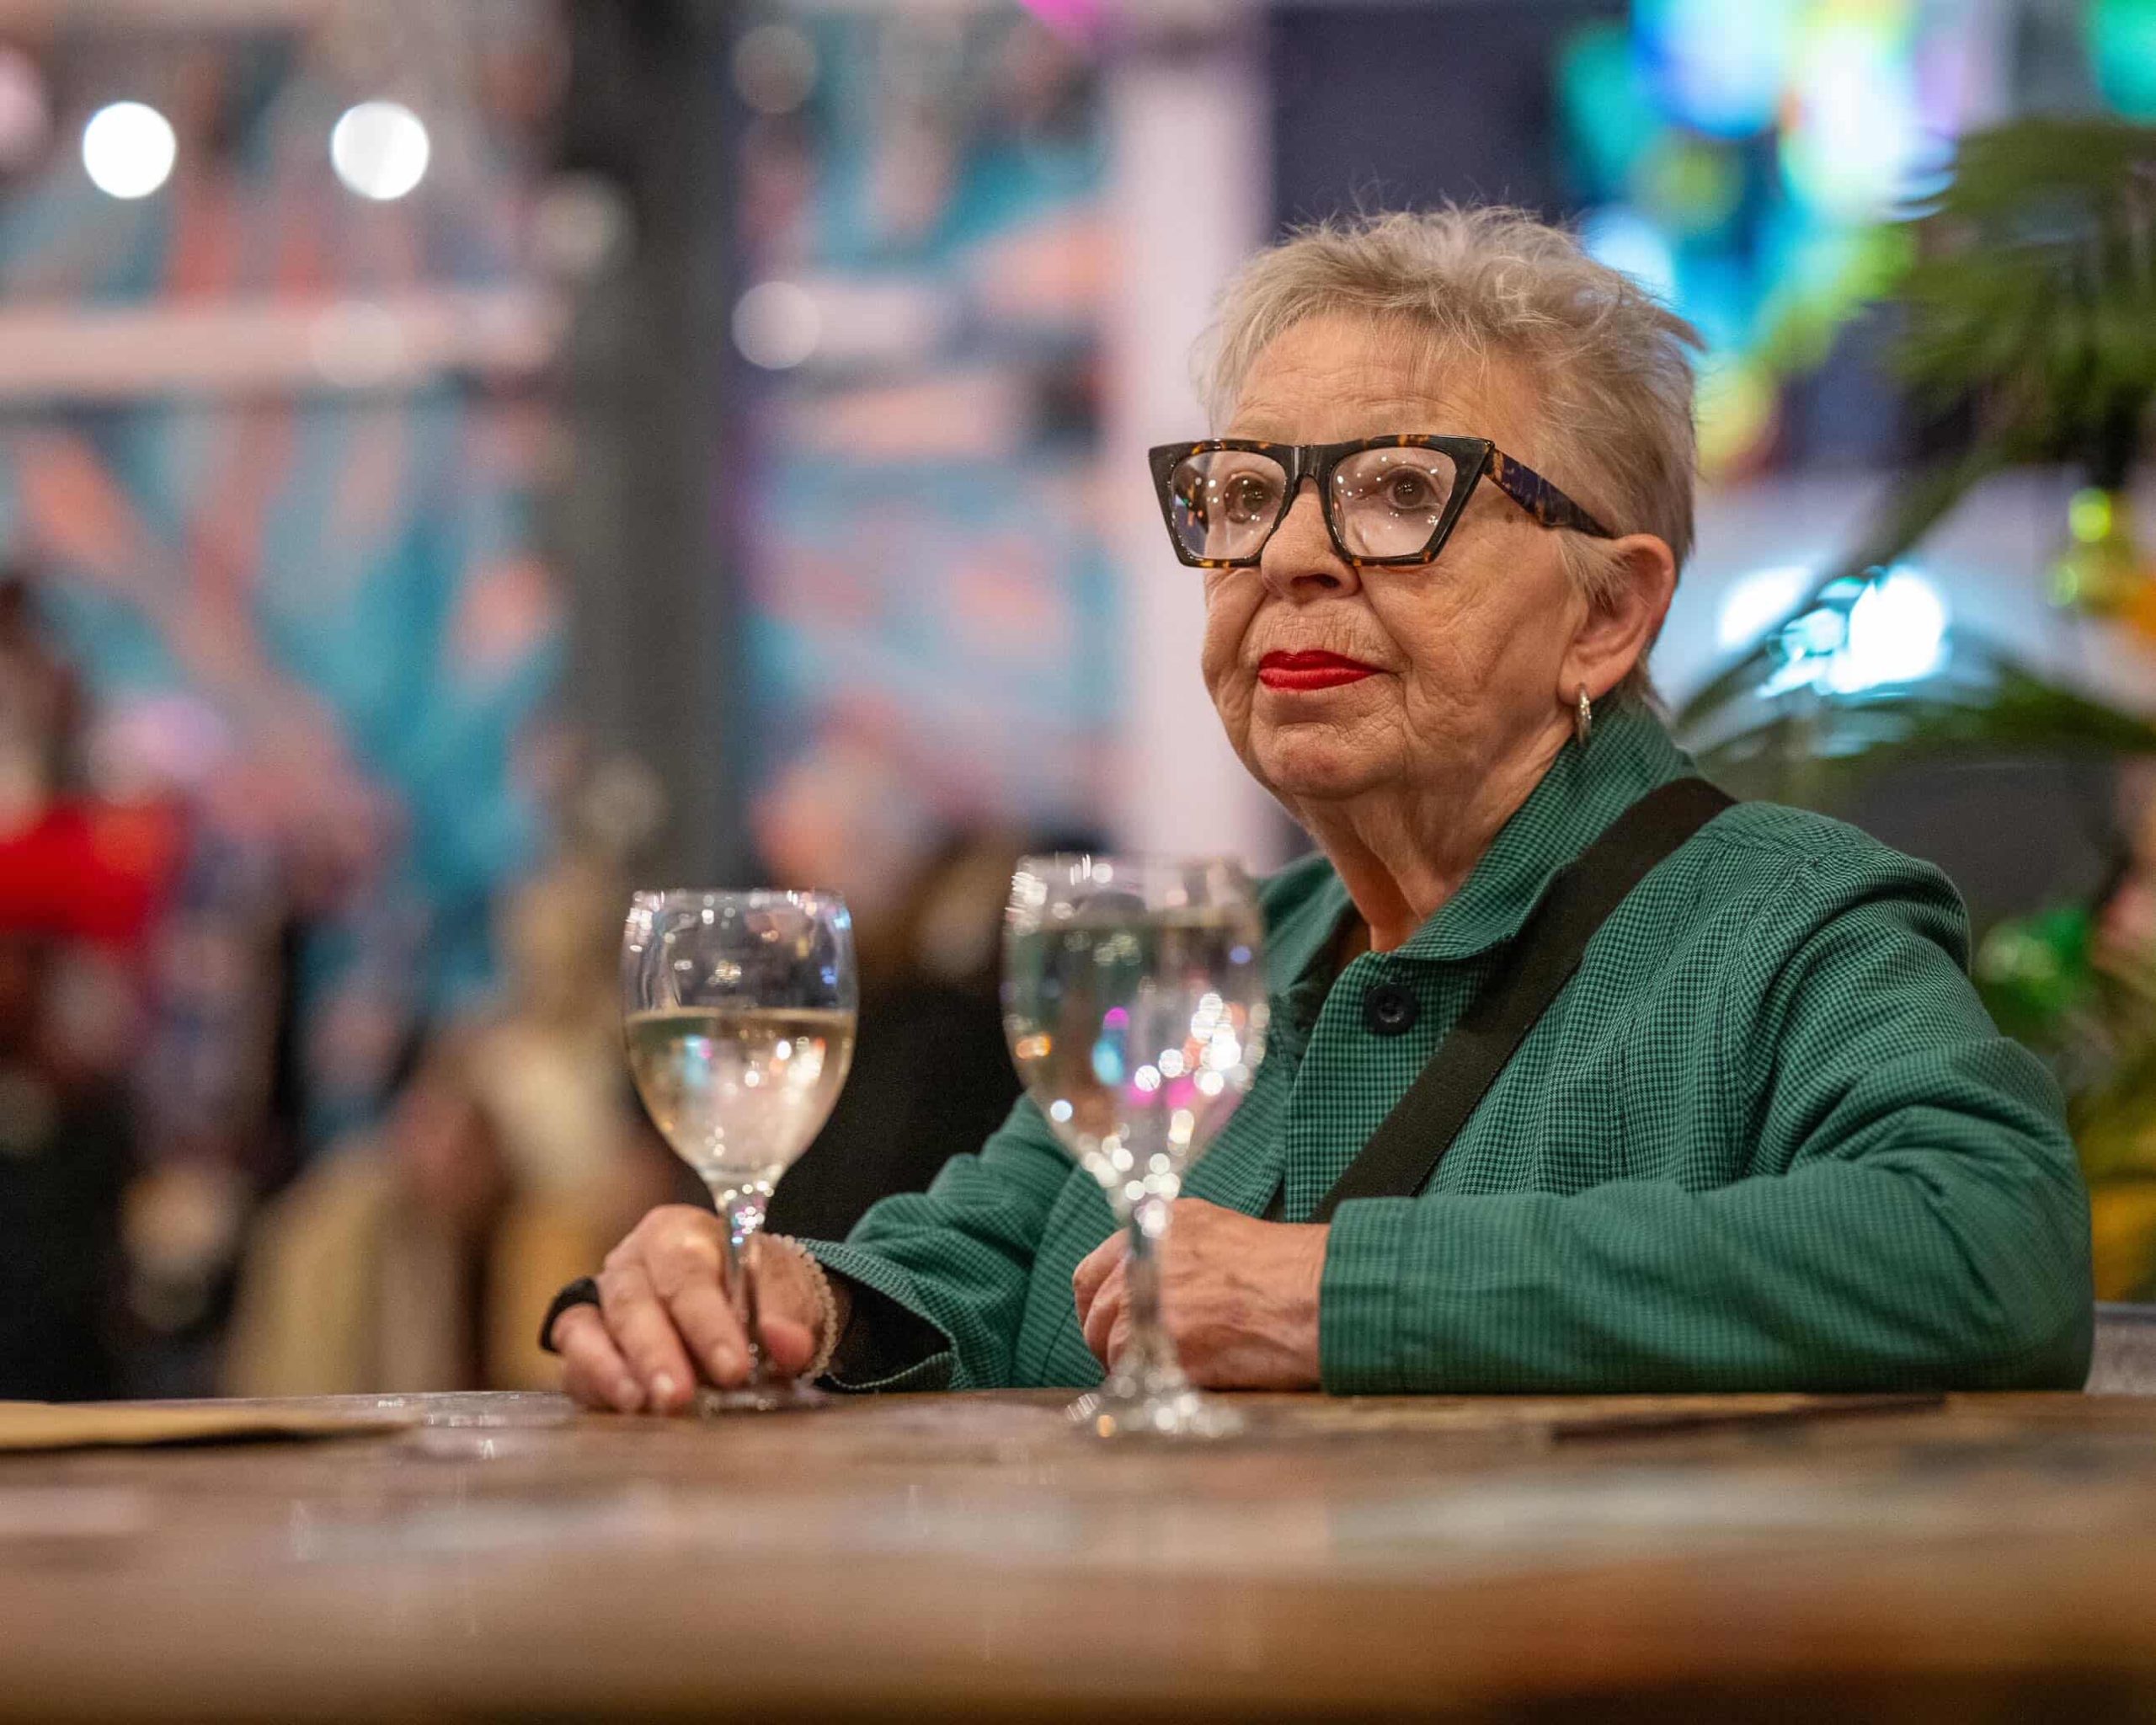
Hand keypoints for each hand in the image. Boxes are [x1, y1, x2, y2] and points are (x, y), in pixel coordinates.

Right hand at [552, 1206, 843, 1413]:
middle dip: (655, 1352)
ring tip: (641, 1405)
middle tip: (677, 1397)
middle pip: (633, 1302)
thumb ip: (787, 1314)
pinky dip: (594, 1384)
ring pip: (591, 1328)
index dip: (708, 1322)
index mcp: (678, 1233)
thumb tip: (789, 1346)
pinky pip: (573, 1361)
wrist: (745, 1307)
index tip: (733, 1369)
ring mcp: (601, 1302)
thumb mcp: (784, 1291)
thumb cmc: (759, 1291)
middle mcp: (631, 1263)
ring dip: (615, 1370)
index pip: (687, 1273)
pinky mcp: (583, 1343)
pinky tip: (623, 1408)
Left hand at [1071, 1199, 1327, 1390]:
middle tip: (1139, 1361)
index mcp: (1157, 1224)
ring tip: (1167, 1374)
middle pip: (1096, 1313)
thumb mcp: (1219, 1236)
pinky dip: (1147, 1382)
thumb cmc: (1290, 1271)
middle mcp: (1144, 1254)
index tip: (1109, 1327)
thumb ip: (1173, 1257)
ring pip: (1110, 1344)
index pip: (1092, 1272)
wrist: (1321, 1293)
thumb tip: (1151, 1294)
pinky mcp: (1164, 1339)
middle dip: (1110, 1343)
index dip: (1097, 1307)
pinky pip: (1132, 1370)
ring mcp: (1150, 1296)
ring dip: (1130, 1366)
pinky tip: (1178, 1381)